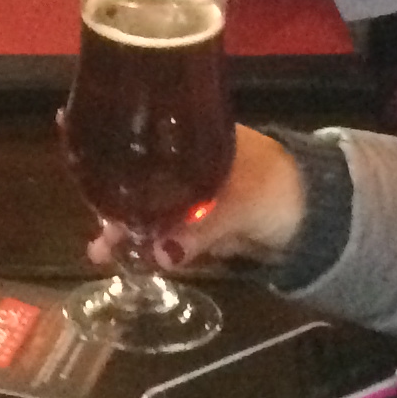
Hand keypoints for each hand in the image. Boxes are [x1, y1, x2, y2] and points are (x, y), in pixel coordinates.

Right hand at [87, 128, 311, 274]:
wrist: (320, 218)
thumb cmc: (281, 189)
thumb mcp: (239, 202)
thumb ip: (200, 228)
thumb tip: (159, 253)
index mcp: (194, 139)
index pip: (143, 140)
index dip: (110, 149)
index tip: (77, 154)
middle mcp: (185, 162)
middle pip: (140, 179)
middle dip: (113, 204)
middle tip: (95, 232)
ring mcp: (192, 195)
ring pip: (149, 209)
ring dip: (125, 230)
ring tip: (102, 252)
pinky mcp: (200, 224)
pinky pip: (166, 233)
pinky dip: (147, 246)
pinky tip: (128, 258)